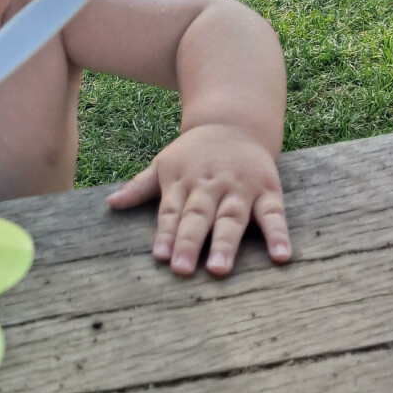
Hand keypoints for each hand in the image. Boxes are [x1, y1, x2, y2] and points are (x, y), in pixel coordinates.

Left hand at [106, 124, 291, 275]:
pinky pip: (274, 214)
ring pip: (232, 217)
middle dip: (190, 242)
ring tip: (220, 269)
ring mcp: (239, 188)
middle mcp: (210, 185)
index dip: (166, 234)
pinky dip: (278, 234)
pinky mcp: (268, 190)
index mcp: (183, 182)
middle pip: (198, 216)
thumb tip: (110, 204)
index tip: (161, 257)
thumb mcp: (164, 163)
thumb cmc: (194, 153)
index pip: (172, 211)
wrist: (234, 123)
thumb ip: (139, 186)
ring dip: (226, 243)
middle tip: (183, 270)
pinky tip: (282, 256)